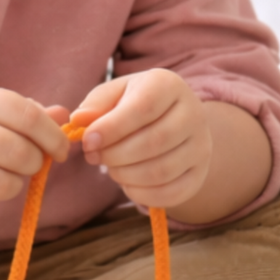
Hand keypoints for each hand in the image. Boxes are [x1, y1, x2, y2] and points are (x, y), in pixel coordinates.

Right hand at [0, 80, 69, 221]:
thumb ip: (18, 109)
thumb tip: (65, 118)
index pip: (26, 116)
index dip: (52, 137)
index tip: (60, 151)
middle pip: (18, 153)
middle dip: (33, 164)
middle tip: (28, 165)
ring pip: (1, 185)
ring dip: (12, 187)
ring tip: (4, 179)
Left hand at [69, 69, 211, 209]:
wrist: (172, 121)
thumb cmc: (135, 105)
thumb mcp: (115, 94)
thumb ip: (95, 104)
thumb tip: (78, 119)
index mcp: (169, 85)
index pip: (143, 108)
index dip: (112, 128)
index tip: (88, 141)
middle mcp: (194, 113)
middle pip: (154, 142)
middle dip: (115, 155)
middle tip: (93, 157)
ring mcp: (201, 146)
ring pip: (161, 171)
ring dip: (126, 175)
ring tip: (111, 168)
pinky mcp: (200, 174)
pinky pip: (171, 193)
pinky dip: (142, 194)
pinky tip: (127, 184)